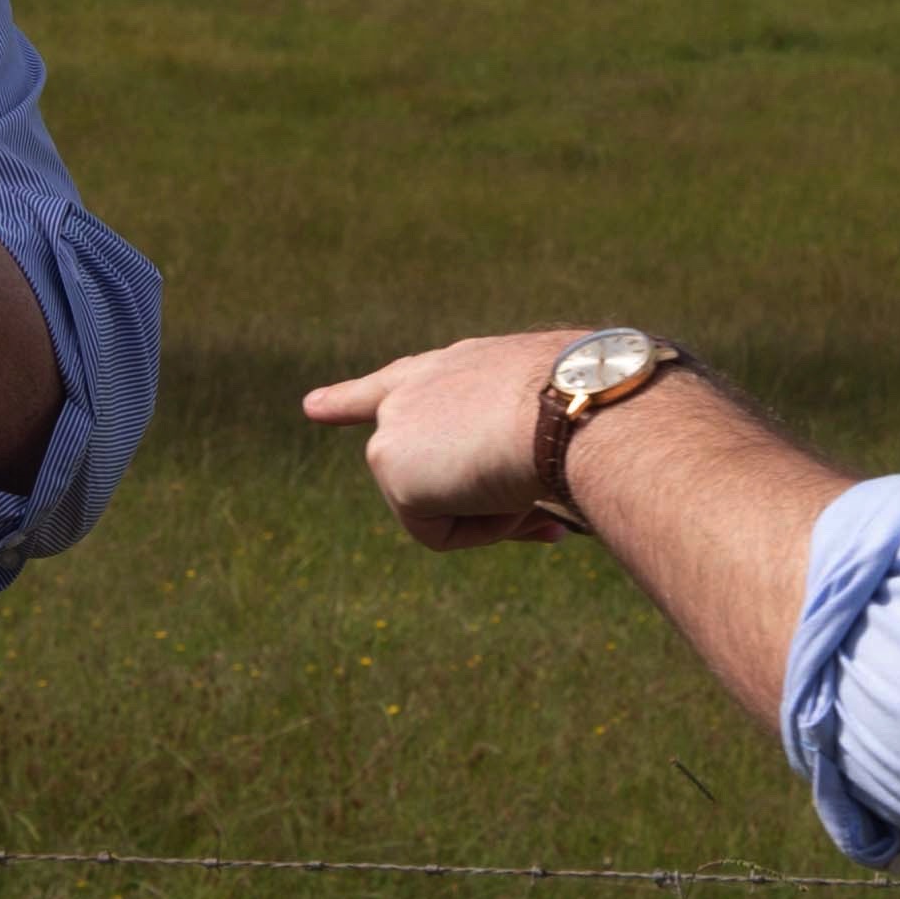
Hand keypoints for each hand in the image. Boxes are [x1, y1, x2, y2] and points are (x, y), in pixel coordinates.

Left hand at [301, 330, 589, 549]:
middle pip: (415, 469)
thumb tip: (533, 492)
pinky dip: (482, 529)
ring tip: (527, 475)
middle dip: (468, 509)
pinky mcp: (390, 466)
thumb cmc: (587, 406)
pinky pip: (441, 532)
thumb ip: (522, 443)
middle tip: (535, 522)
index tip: (312, 407)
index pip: (396, 383)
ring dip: (493, 511)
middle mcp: (414, 388)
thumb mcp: (556, 415)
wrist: (569, 404)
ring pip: (441, 507)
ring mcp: (393, 427)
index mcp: (457, 365)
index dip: (352, 399)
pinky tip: (503, 488)